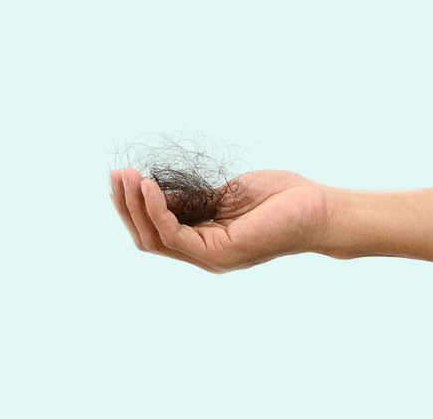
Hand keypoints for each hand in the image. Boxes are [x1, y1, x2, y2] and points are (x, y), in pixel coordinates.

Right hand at [109, 168, 329, 272]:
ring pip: (156, 238)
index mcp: (203, 239)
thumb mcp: (225, 196)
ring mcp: (210, 257)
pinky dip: (158, 211)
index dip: (134, 206)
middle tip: (115, 175)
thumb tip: (157, 192)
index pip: (156, 229)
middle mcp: (202, 253)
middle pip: (148, 237)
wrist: (317, 209)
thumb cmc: (278, 199)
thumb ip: (193, 200)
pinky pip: (176, 235)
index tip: (123, 177)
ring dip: (135, 207)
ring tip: (126, 177)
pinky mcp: (220, 254)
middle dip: (126, 207)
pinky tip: (150, 187)